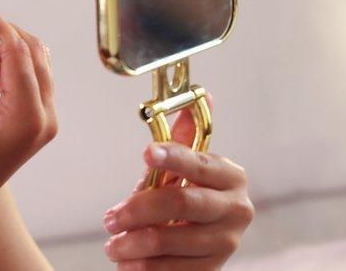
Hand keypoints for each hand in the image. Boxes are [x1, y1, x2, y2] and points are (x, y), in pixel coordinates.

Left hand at [102, 95, 253, 269]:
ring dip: (133, 243)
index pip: (199, 163)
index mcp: (230, 176)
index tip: (147, 152)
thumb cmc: (188, 197)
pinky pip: (174, 270)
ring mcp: (227, 242)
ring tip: (111, 243)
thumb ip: (183, 137)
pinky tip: (126, 263)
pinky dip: (144, 267)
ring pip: (171, 240)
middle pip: (181, 204)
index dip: (173, 157)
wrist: (203, 241)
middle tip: (109, 217)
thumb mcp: (183, 168)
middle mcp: (236, 209)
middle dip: (138, 210)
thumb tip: (201, 93)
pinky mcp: (213, 269)